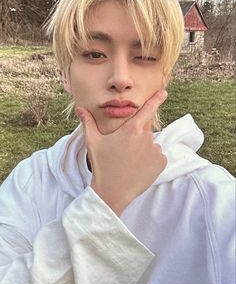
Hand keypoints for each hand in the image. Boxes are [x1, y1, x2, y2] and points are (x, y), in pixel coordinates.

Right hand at [76, 90, 167, 215]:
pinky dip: (151, 161)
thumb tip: (80, 108)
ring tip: (130, 163)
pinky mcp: (161, 162)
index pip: (147, 110)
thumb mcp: (93, 142)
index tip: (164, 92)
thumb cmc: (102, 165)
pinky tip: (139, 169)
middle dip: (136, 140)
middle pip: (144, 133)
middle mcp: (146, 137)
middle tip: (123, 154)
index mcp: (130, 129)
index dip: (156, 99)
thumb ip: (88, 122)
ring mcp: (155, 150)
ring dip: (144, 151)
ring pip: (151, 146)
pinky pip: (158, 157)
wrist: (112, 191)